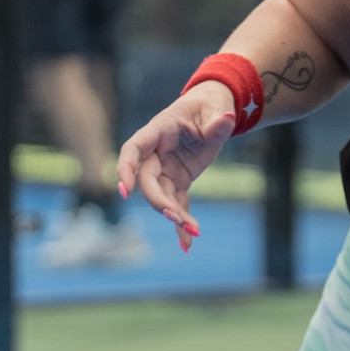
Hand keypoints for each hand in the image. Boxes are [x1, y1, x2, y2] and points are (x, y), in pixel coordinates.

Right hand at [116, 83, 237, 251]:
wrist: (212, 113)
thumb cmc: (208, 106)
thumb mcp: (215, 109)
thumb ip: (217, 120)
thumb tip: (226, 119)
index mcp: (158, 130)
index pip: (134, 149)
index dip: (126, 168)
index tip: (123, 189)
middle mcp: (156, 153)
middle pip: (147, 181)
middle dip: (159, 201)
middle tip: (175, 217)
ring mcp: (165, 170)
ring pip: (162, 197)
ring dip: (174, 216)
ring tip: (192, 233)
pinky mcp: (178, 181)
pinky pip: (177, 204)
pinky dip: (182, 223)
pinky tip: (187, 244)